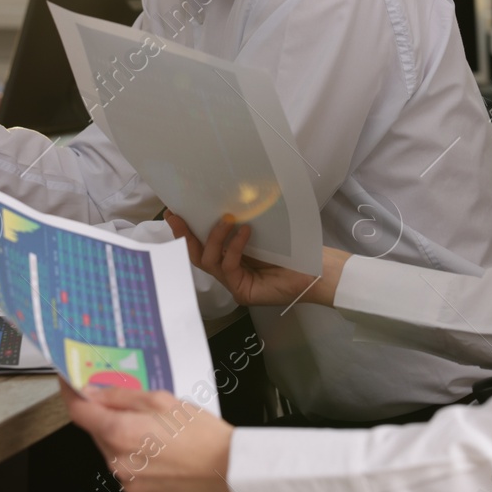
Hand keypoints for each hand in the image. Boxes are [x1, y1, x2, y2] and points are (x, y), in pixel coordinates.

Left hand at [61, 383, 234, 491]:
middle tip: (129, 403)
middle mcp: (117, 461)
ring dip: (123, 437)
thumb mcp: (161, 400)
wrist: (227, 470)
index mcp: (120, 433)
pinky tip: (159, 450)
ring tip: (155, 429)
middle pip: (97, 431)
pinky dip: (136, 457)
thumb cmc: (201, 434)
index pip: (79, 412)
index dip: (71, 393)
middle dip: (106, 415)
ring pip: (112, 451)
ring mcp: (127, 482)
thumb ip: (121, 396)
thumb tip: (94, 392)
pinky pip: (127, 470)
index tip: (70, 382)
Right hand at [166, 212, 349, 307]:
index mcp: (231, 257)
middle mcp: (229, 272)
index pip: (202, 244)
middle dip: (184, 235)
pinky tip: (245, 232)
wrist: (318, 271)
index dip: (186, 229)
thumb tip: (224, 199)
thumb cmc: (294, 249)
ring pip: (209, 261)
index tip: (173, 210)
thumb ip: (242, 223)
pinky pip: (228, 267)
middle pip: (197, 255)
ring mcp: (234, 284)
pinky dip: (234, 247)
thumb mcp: (262, 232)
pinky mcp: (242, 292)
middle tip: (177, 216)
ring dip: (214, 237)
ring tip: (226, 218)